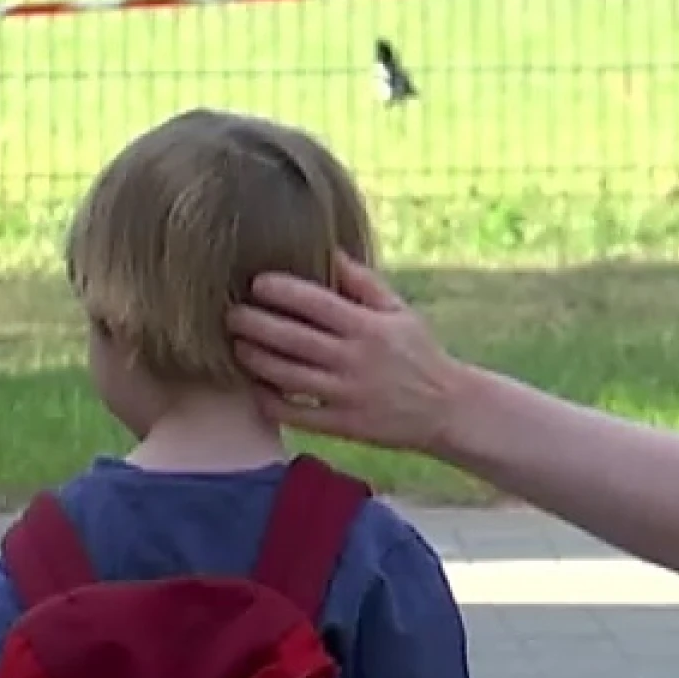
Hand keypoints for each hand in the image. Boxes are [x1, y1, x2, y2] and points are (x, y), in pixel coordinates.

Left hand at [227, 251, 470, 452]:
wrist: (447, 409)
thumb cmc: (420, 355)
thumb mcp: (400, 313)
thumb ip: (364, 284)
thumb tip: (330, 252)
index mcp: (369, 327)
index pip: (316, 302)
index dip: (281, 290)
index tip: (257, 283)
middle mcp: (354, 360)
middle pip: (291, 338)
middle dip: (253, 323)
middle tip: (231, 314)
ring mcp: (346, 395)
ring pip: (284, 375)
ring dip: (253, 358)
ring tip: (238, 345)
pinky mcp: (342, 425)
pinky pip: (293, 413)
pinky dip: (267, 400)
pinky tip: (256, 386)